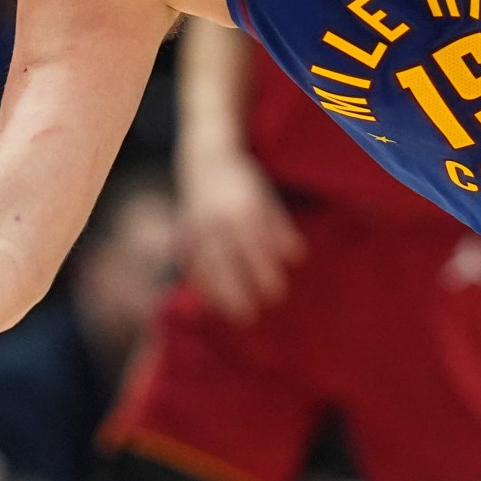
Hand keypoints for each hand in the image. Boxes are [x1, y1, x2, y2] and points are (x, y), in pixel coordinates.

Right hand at [180, 153, 305, 325]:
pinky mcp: (183, 232)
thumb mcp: (268, 200)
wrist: (207, 163)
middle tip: (249, 317)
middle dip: (235, 289)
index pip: (254, 245)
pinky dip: (198, 281)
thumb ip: (280, 230)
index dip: (263, 271)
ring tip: (230, 315)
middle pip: (225, 260)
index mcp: (243, 209)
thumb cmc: (246, 186)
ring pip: (203, 265)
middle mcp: (216, 219)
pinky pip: (189, 261)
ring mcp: (196, 226)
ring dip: (215, 293)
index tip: (276, 296)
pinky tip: (209, 302)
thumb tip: (297, 259)